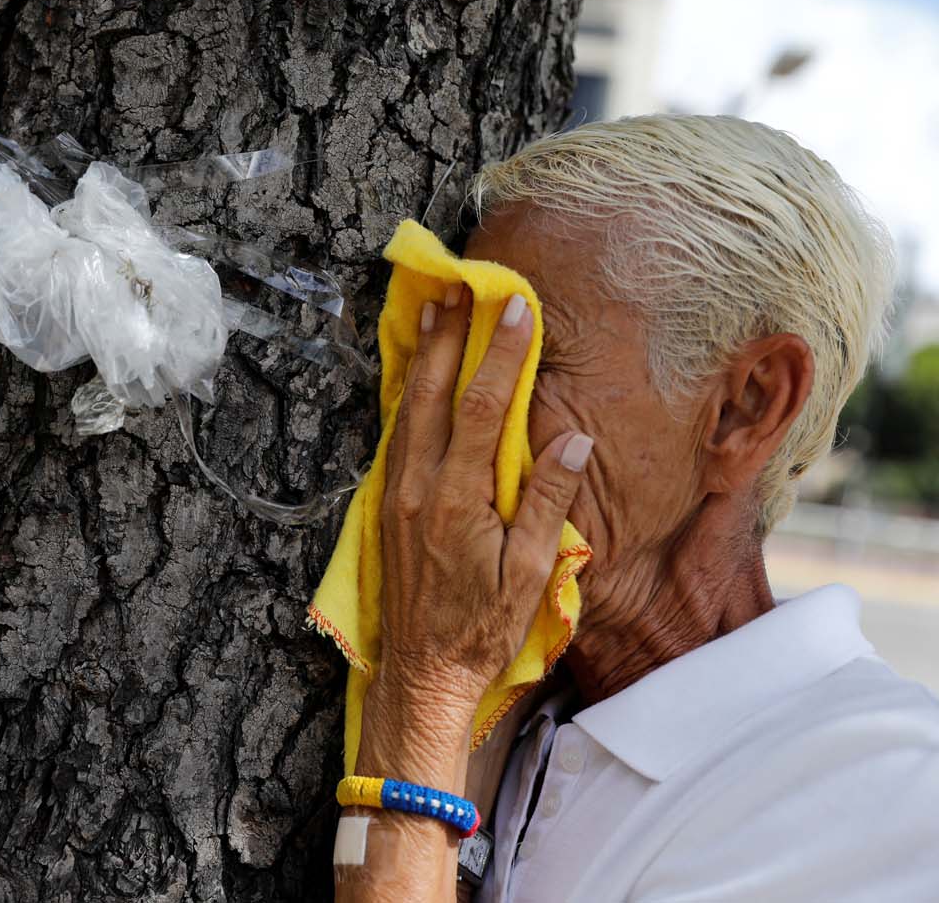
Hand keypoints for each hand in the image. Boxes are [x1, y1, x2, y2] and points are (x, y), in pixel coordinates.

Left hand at [362, 285, 592, 777]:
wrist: (422, 671)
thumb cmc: (483, 628)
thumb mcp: (530, 575)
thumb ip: (548, 504)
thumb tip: (573, 442)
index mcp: (457, 500)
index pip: (481, 409)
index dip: (499, 355)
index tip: (513, 306)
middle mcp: (417, 488)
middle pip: (431, 395)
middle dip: (446, 336)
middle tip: (456, 286)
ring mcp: (395, 495)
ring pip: (405, 410)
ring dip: (418, 358)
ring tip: (428, 312)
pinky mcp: (385, 507)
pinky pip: (394, 436)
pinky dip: (403, 396)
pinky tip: (410, 376)